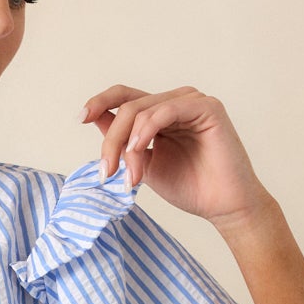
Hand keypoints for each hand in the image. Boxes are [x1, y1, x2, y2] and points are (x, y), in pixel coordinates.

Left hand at [78, 83, 273, 226]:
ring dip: (128, 145)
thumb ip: (124, 144)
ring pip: (143, 110)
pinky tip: (138, 150)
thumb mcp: (144, 164)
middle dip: (111, 140)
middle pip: (129, 106)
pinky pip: (166, 110)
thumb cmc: (190, 188)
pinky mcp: (207, 107)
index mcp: (161, 113)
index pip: (125, 97)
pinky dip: (147, 129)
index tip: (80, 118)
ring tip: (130, 177)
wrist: (222, 206)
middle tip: (106, 172)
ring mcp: (192, 102)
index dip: (100, 102)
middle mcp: (176, 102)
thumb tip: (95, 120)